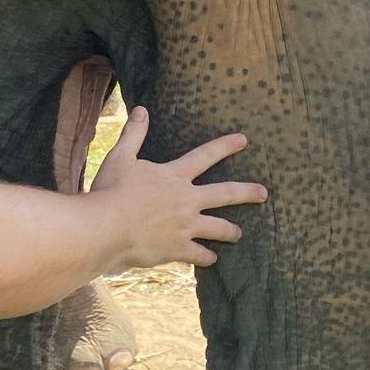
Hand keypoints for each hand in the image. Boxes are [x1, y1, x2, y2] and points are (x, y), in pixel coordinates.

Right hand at [89, 107, 266, 272]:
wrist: (106, 227)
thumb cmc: (111, 191)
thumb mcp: (121, 157)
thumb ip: (134, 134)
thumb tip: (140, 109)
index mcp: (174, 176)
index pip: (205, 155)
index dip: (225, 146)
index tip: (244, 140)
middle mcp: (186, 200)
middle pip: (224, 194)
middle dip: (246, 193)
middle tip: (264, 193)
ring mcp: (185, 226)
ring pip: (217, 228)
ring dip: (230, 231)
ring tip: (239, 234)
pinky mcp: (177, 248)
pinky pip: (199, 254)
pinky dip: (206, 257)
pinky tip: (211, 260)